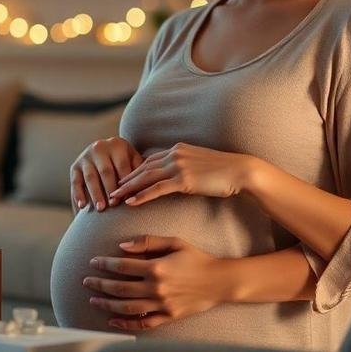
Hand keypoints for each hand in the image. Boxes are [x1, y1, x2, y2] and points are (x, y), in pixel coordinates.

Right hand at [70, 137, 143, 212]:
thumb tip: (148, 189)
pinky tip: (82, 207)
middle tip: (114, 205)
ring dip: (95, 194)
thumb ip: (140, 172)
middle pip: (106, 171)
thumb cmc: (126, 162)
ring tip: (101, 208)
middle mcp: (99, 147)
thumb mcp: (134, 161)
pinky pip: (75, 182)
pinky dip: (78, 195)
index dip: (126, 183)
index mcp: (117, 144)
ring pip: (90, 177)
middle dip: (110, 189)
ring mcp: (85, 156)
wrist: (106, 153)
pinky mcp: (75, 166)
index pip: (123, 166)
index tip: (130, 199)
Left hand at [84, 235, 225, 329]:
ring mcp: (161, 305)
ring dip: (107, 304)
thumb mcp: (174, 242)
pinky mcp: (167, 317)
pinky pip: (143, 324)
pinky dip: (126, 325)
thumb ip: (148, 242)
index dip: (104, 264)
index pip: (122, 266)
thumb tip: (123, 246)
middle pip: (120, 288)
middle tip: (86, 281)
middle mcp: (156, 288)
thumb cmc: (196, 258)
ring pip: (127, 308)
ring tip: (93, 300)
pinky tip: (113, 320)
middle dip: (99, 285)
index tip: (93, 262)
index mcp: (156, 267)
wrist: (219, 281)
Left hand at [108, 142, 257, 205]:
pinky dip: (142, 195)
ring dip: (127, 188)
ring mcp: (179, 165)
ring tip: (114, 197)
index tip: (121, 180)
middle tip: (110, 189)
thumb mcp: (200, 165)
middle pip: (142, 167)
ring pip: (145, 177)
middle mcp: (175, 154)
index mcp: (177, 149)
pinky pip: (157, 188)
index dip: (133, 171)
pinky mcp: (184, 179)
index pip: (149, 160)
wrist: (240, 172)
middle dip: (124, 179)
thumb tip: (176, 178)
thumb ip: (185, 168)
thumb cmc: (224, 172)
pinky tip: (130, 202)